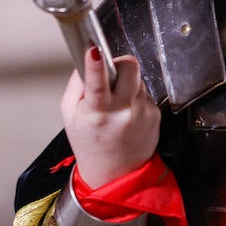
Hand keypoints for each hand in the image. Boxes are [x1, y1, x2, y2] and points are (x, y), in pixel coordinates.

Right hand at [61, 47, 160, 188]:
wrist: (117, 174)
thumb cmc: (90, 144)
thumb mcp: (70, 115)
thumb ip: (77, 85)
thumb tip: (87, 59)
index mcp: (97, 112)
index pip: (97, 83)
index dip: (95, 65)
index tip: (94, 50)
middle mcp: (123, 112)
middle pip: (129, 67)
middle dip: (120, 64)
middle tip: (112, 74)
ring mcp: (142, 113)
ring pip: (138, 79)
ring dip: (127, 83)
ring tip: (117, 103)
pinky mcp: (156, 114)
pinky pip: (145, 93)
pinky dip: (136, 98)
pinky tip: (128, 114)